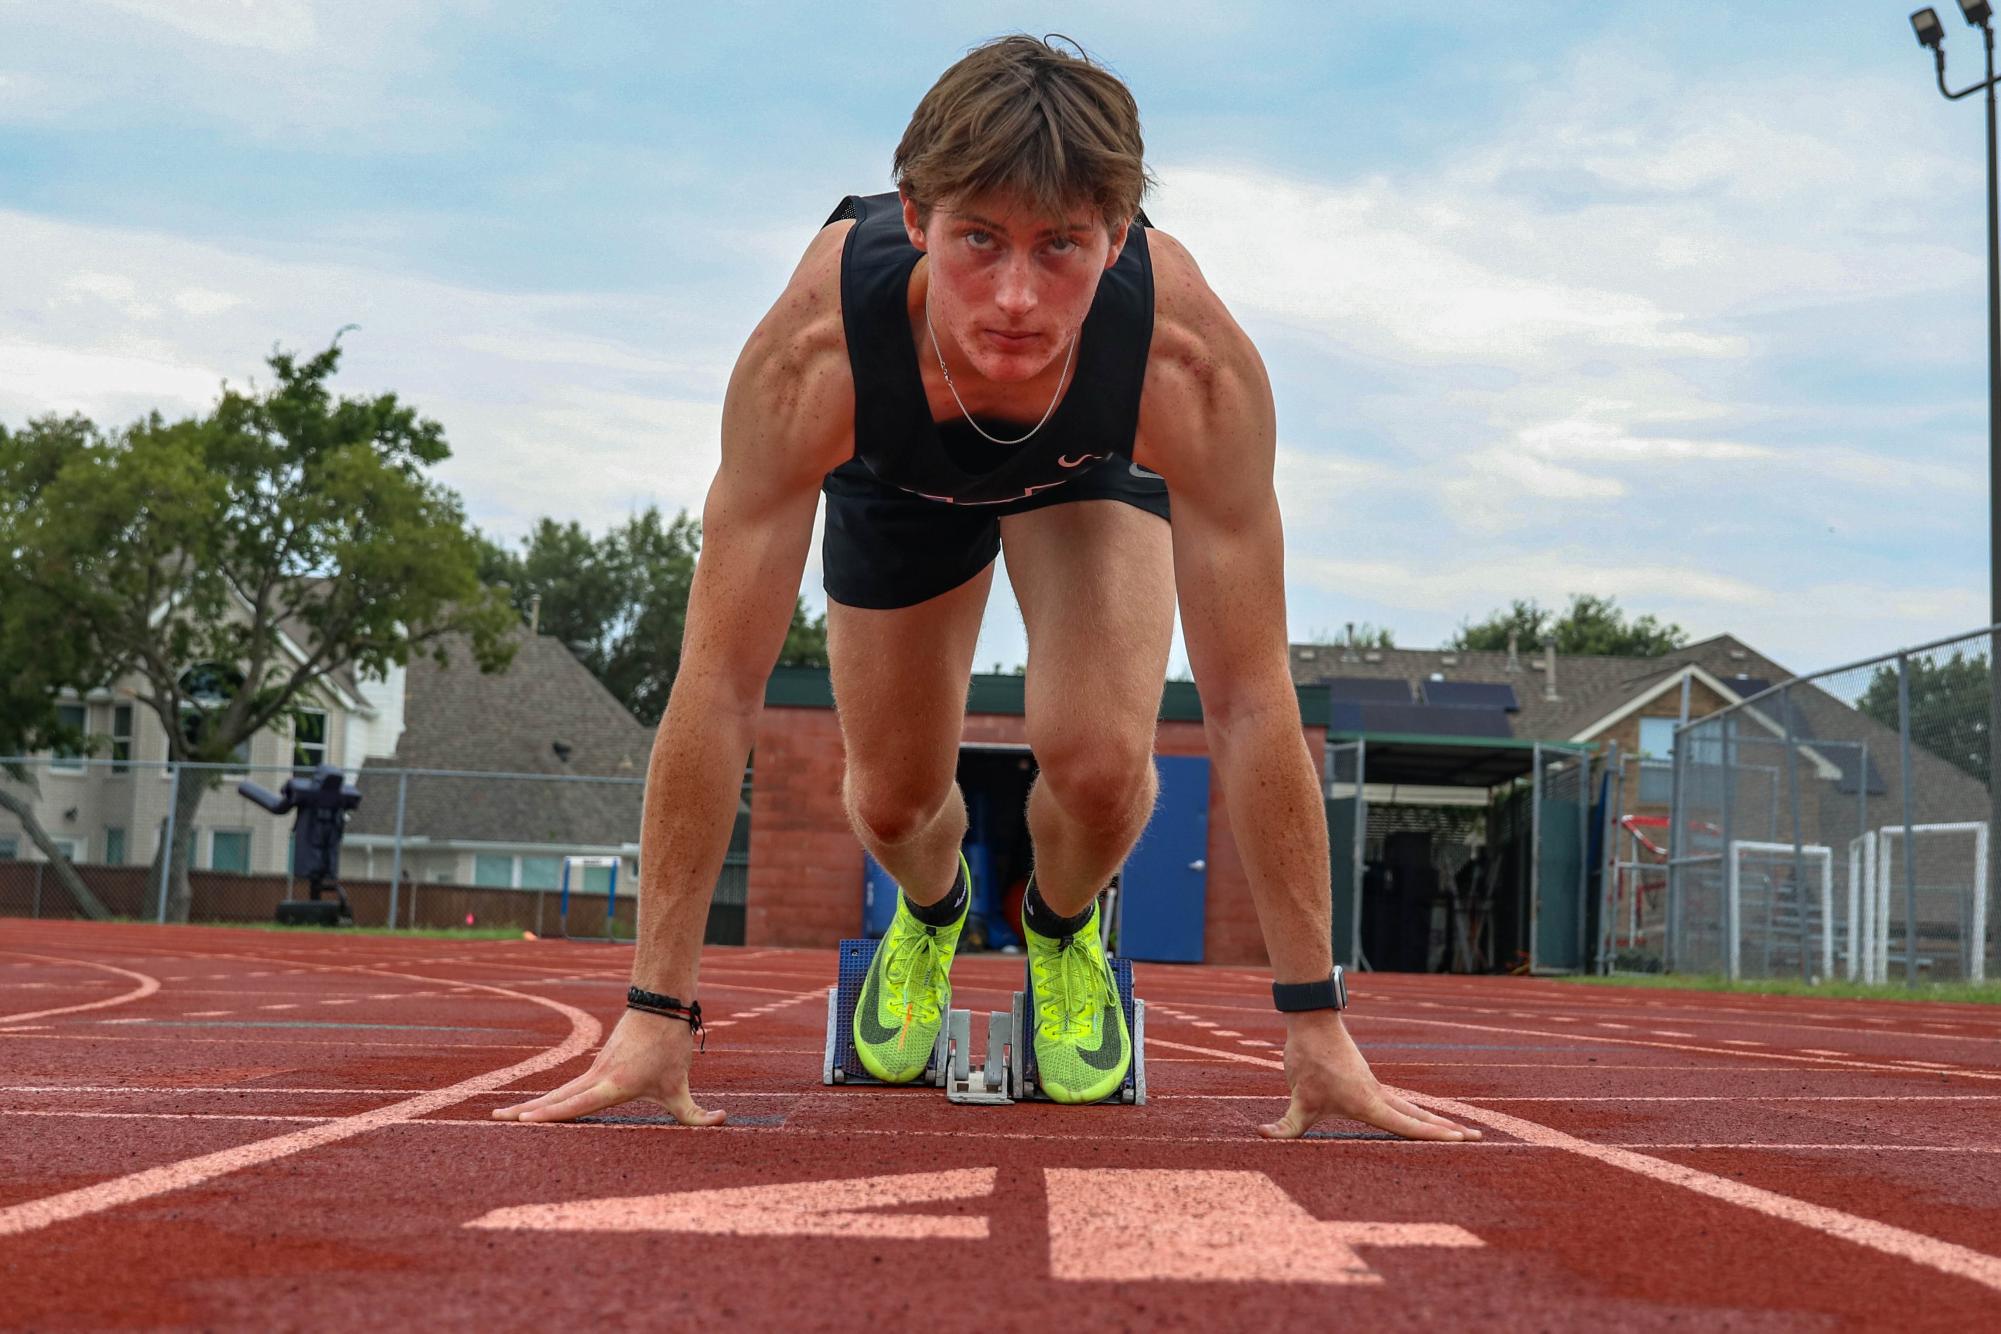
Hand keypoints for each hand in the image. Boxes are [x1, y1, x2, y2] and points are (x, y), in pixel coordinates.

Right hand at [491, 1007, 725, 1126]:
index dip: (548, 1115)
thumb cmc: (669, 1045)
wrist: (661, 1006)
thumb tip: (723, 1122)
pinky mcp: (596, 1064)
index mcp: (612, 1085)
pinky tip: (537, 1106)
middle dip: (525, 1111)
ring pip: (558, 1091)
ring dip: (533, 1104)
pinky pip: (569, 1085)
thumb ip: (698, 1113)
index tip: (523, 1122)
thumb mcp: (682, 1085)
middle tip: (495, 1120)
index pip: (575, 1104)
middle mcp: (596, 1077)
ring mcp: (593, 1069)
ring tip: (504, 1116)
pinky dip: (550, 1097)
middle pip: (555, 1098)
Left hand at [1256, 1010, 1480, 1141]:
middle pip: (1419, 1117)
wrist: (1312, 1022)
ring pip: (1411, 1108)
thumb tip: (1262, 1135)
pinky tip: (1418, 1117)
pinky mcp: (1367, 1082)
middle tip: (1479, 1139)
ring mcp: (1375, 1088)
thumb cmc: (1308, 1059)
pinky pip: (1397, 1102)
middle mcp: (1378, 1095)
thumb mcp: (1297, 1097)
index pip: (1407, 1125)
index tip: (1461, 1140)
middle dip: (1448, 1130)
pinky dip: (1414, 1113)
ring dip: (1434, 1120)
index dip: (1434, 1135)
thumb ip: (1285, 1124)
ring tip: (1460, 1132)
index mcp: (1368, 1102)